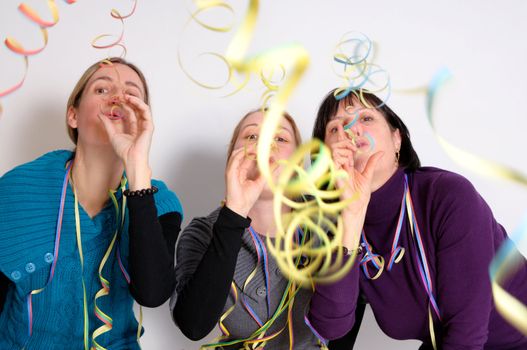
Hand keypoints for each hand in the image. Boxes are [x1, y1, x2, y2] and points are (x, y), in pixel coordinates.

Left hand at [98, 95, 152, 188]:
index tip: (114, 100)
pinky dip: (140, 104)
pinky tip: (132, 100)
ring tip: (126, 95)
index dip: (122, 106)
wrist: (131, 159)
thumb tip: (100, 114)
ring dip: (134, 100)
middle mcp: (140, 126)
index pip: (129, 113)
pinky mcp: (149, 126)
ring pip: (141, 109)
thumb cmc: (124, 151)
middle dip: (128, 101)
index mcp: (133, 129)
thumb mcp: (112, 134)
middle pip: (135, 110)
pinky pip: (146, 112)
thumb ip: (107, 124)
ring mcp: (145, 126)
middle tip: (119, 95)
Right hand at [224, 147, 265, 217]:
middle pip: (242, 154)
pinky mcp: (229, 172)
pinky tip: (249, 152)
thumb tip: (275, 161)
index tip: (265, 148)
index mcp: (242, 171)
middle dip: (251, 148)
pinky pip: (234, 159)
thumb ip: (267, 171)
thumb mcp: (261, 181)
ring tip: (256, 146)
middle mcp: (236, 169)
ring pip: (237, 154)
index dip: (256, 152)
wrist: (241, 207)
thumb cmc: (248, 198)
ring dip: (246, 149)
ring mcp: (232, 170)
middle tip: (261, 145)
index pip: (248, 158)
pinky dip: (241, 154)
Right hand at [329, 122, 382, 248]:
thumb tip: (381, 151)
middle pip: (337, 146)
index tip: (346, 130)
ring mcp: (337, 170)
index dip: (345, 138)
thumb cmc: (360, 194)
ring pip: (334, 151)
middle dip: (345, 141)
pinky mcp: (335, 175)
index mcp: (347, 165)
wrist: (358, 207)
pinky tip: (348, 159)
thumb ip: (372, 162)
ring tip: (351, 151)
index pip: (344, 148)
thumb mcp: (368, 175)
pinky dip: (341, 157)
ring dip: (344, 148)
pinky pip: (334, 161)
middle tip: (353, 144)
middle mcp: (341, 166)